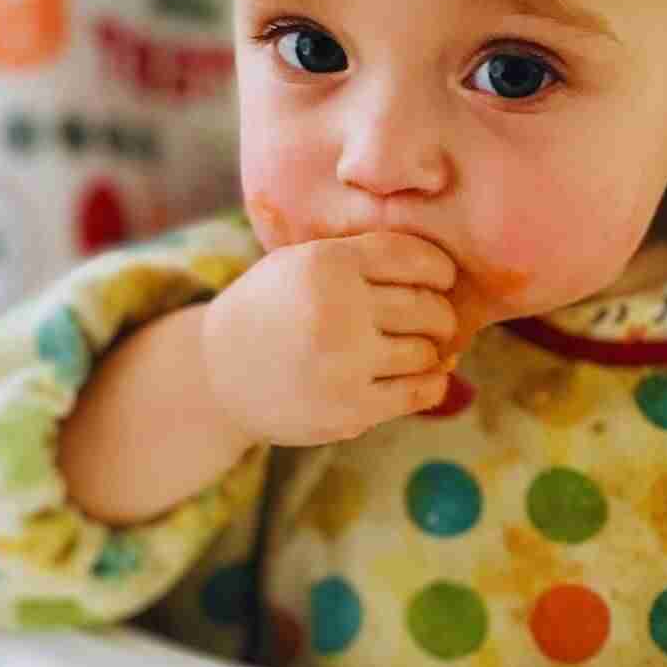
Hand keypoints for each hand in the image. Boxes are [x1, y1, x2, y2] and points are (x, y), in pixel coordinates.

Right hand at [203, 232, 457, 444]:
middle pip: (428, 307)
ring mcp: (344, 363)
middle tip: (433, 318)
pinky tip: (424, 374)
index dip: (439, 269)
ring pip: (427, 352)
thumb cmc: (274, 309)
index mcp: (326, 264)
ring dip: (431, 350)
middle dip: (439, 313)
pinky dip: (433, 382)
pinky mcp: (351, 409)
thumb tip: (447, 276)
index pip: (414, 257)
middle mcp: (336, 310)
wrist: (219, 374)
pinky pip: (420, 391)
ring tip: (419, 347)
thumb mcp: (301, 262)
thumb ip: (361, 256)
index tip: (440, 279)